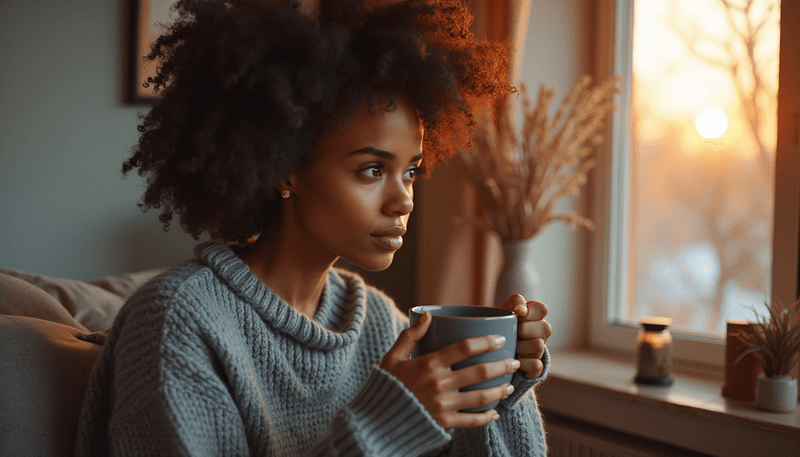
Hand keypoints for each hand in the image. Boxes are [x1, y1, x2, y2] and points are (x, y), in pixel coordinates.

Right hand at [380, 312, 519, 428]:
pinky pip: (471, 421)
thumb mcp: (393, 357)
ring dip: (499, 390)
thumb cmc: (386, 384)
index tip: (500, 339)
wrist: (376, 419)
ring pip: (480, 397)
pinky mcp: (443, 423)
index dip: (486, 341)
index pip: (465, 347)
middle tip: (513, 361)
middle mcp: (439, 383)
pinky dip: (486, 417)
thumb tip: (428, 315)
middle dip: (501, 365)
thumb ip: (411, 335)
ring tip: (509, 385)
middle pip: (479, 372)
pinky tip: (495, 412)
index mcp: (429, 364)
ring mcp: (443, 405)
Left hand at [499, 294, 550, 378]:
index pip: (543, 309)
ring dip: (521, 347)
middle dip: (523, 330)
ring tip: (511, 347)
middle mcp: (542, 332)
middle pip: (545, 327)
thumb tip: (521, 311)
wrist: (493, 350)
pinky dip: (522, 364)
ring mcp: (541, 350)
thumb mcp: (505, 309)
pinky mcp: (537, 368)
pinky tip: (513, 361)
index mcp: (537, 316)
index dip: (529, 312)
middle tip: (512, 333)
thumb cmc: (501, 325)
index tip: (516, 315)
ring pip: (539, 345)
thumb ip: (516, 302)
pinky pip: (536, 365)